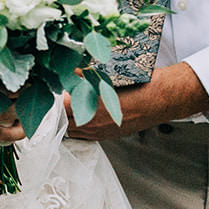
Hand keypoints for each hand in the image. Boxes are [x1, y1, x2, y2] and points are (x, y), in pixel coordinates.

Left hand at [65, 63, 208, 141]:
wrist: (160, 98)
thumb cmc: (137, 84)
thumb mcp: (106, 74)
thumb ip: (84, 76)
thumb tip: (70, 72)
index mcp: (90, 107)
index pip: (59, 107)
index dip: (51, 99)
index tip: (47, 91)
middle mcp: (93, 124)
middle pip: (63, 122)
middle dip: (56, 111)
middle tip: (53, 99)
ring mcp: (100, 133)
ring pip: (73, 131)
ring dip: (66, 120)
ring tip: (64, 108)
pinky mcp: (108, 136)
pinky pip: (85, 135)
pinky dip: (77, 126)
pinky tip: (77, 116)